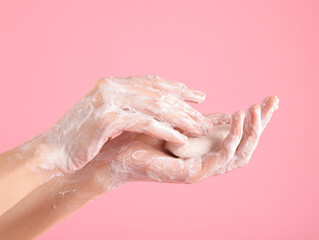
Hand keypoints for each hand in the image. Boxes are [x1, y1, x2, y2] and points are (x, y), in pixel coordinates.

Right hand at [23, 75, 212, 175]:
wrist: (52, 151)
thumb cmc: (81, 138)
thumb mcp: (105, 116)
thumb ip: (127, 107)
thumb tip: (155, 110)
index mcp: (113, 84)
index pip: (154, 81)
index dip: (179, 87)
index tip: (199, 95)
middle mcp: (112, 87)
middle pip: (159, 93)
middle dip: (186, 106)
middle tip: (205, 117)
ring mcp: (109, 100)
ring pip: (157, 106)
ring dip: (182, 118)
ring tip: (201, 129)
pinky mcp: (108, 118)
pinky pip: (146, 123)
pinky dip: (167, 131)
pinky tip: (182, 139)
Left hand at [88, 96, 278, 191]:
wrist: (116, 152)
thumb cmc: (142, 134)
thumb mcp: (175, 120)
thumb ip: (193, 117)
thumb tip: (207, 103)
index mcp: (206, 146)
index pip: (240, 133)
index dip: (258, 118)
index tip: (272, 99)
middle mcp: (208, 159)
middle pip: (246, 145)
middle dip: (261, 124)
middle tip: (271, 102)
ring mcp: (201, 169)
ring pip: (239, 155)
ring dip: (249, 132)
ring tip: (254, 110)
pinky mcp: (191, 175)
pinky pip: (219, 160)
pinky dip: (230, 141)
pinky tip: (234, 121)